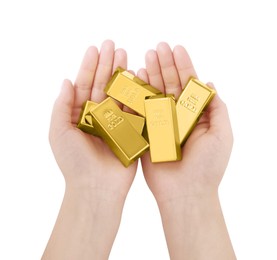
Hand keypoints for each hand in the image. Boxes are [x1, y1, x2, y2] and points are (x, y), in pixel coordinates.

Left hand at [49, 40, 136, 199]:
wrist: (97, 188)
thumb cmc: (74, 162)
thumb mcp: (59, 132)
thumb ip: (62, 105)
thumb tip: (65, 80)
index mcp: (80, 115)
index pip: (84, 85)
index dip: (89, 67)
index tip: (95, 48)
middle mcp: (98, 116)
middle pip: (102, 85)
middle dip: (107, 65)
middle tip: (113, 45)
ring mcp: (116, 122)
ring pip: (119, 94)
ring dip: (122, 74)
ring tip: (125, 55)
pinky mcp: (131, 131)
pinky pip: (134, 109)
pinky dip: (136, 93)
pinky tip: (138, 77)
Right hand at [138, 42, 232, 202]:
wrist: (185, 193)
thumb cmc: (207, 166)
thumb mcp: (222, 134)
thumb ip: (217, 108)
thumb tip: (209, 83)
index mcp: (196, 115)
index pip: (189, 85)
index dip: (184, 65)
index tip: (177, 48)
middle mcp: (178, 116)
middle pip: (170, 85)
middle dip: (165, 65)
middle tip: (157, 47)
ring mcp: (161, 123)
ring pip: (155, 94)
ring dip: (151, 74)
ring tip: (146, 56)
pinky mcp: (146, 132)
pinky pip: (141, 110)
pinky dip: (138, 94)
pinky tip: (136, 78)